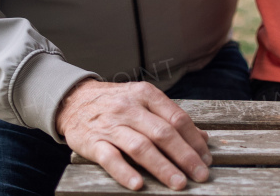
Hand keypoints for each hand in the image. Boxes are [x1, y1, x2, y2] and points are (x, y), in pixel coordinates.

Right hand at [56, 80, 211, 191]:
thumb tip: (202, 138)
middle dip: (185, 156)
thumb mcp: (144, 100)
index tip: (206, 158)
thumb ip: (171, 117)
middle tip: (200, 175)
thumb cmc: (116, 103)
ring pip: (141, 147)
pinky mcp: (93, 142)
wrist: (74, 100)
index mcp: (146, 94)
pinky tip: (138, 185)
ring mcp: (111, 125)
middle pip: (163, 133)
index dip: (194, 140)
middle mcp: (129, 107)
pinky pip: (110, 158)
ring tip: (178, 183)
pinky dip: (125, 172)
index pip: (176, 118)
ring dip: (162, 167)